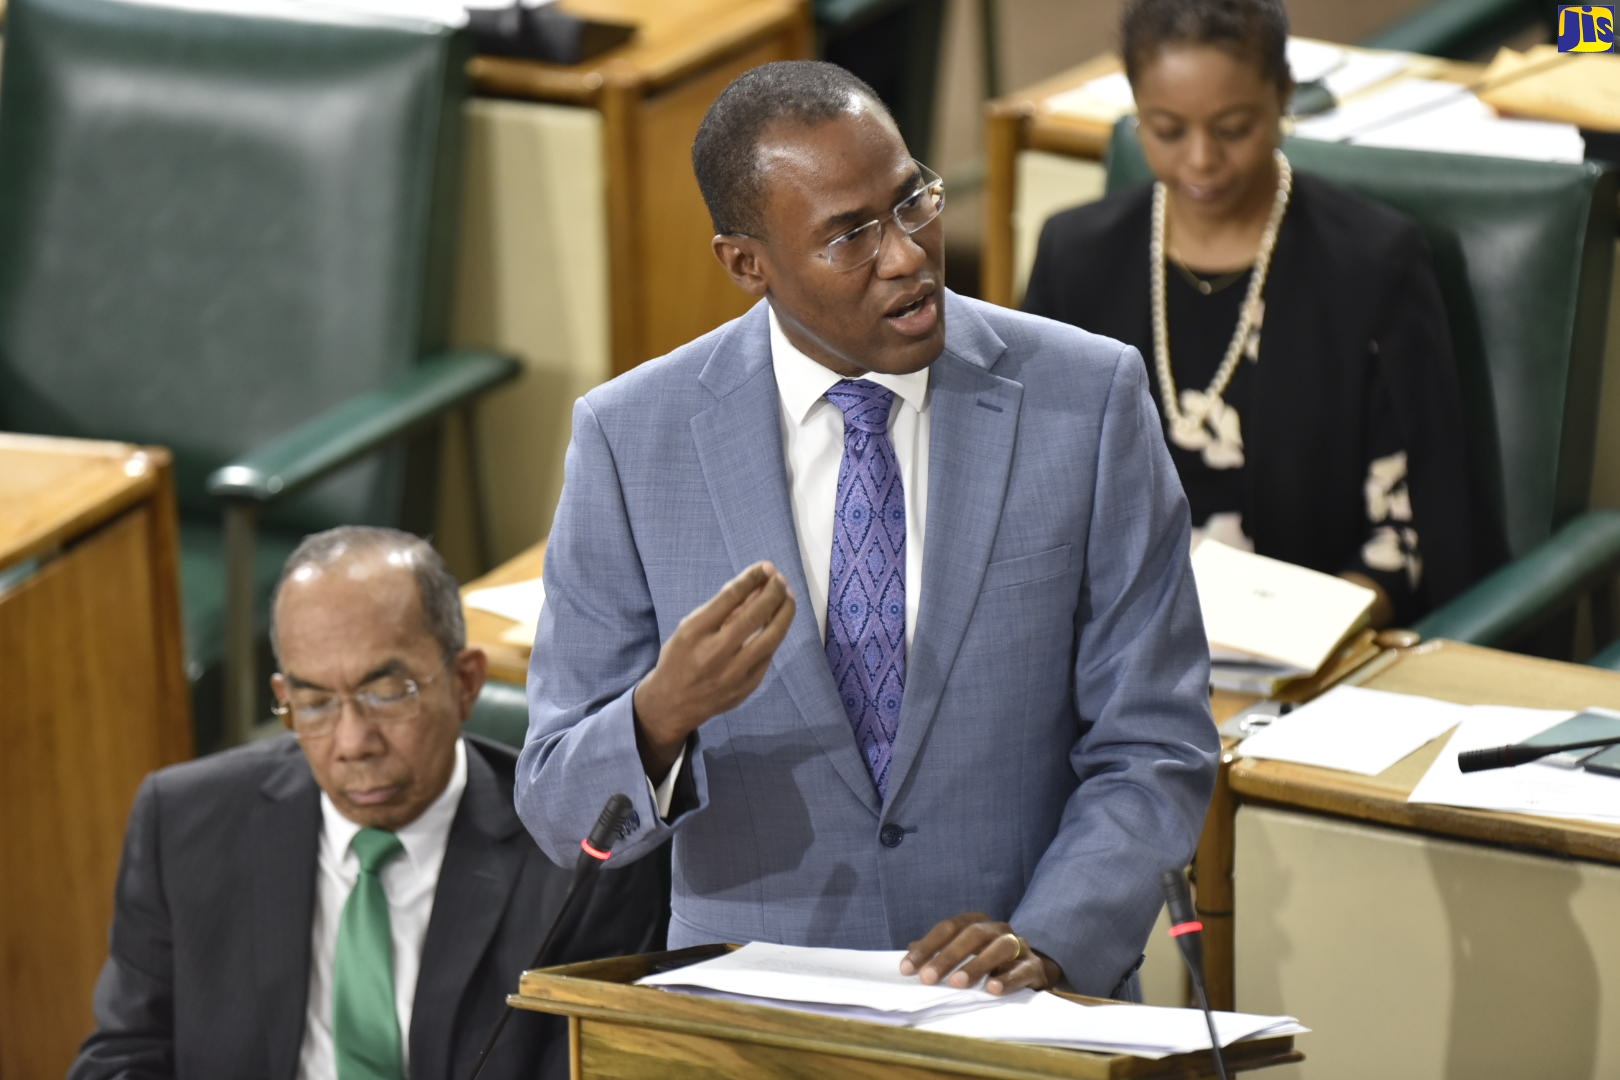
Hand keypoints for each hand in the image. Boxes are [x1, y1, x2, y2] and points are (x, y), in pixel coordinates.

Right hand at [632, 562, 794, 777]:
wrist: (674, 703)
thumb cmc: (681, 657)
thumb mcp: (690, 627)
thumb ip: (722, 608)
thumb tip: (755, 584)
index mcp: (694, 633)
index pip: (730, 598)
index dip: (751, 579)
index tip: (765, 567)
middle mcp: (714, 653)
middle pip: (754, 616)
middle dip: (773, 592)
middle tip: (780, 579)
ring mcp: (734, 673)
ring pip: (771, 637)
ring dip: (784, 613)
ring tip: (788, 597)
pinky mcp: (748, 686)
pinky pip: (768, 654)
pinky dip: (775, 634)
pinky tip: (778, 622)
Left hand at [900, 913, 1061, 994]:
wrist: (1032, 970)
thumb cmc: (990, 962)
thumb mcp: (964, 955)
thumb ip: (938, 953)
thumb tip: (908, 956)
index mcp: (977, 923)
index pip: (948, 927)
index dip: (926, 947)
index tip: (907, 968)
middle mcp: (998, 929)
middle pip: (972, 935)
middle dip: (947, 956)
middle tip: (927, 978)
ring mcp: (1019, 946)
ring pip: (999, 947)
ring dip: (977, 964)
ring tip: (957, 983)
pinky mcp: (1034, 966)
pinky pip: (1022, 969)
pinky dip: (1007, 978)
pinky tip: (992, 989)